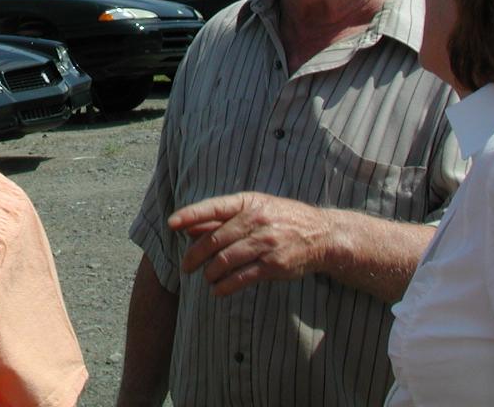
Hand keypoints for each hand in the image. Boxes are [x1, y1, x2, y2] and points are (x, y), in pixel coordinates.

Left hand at [168, 192, 331, 296]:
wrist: (321, 235)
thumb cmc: (281, 219)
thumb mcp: (254, 209)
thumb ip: (221, 218)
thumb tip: (188, 228)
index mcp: (248, 202)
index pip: (213, 207)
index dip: (190, 215)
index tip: (171, 224)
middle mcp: (256, 220)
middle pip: (215, 240)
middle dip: (195, 255)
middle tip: (186, 266)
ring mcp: (266, 243)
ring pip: (226, 260)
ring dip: (210, 272)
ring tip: (205, 278)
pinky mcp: (274, 265)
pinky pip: (242, 277)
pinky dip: (226, 286)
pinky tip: (218, 290)